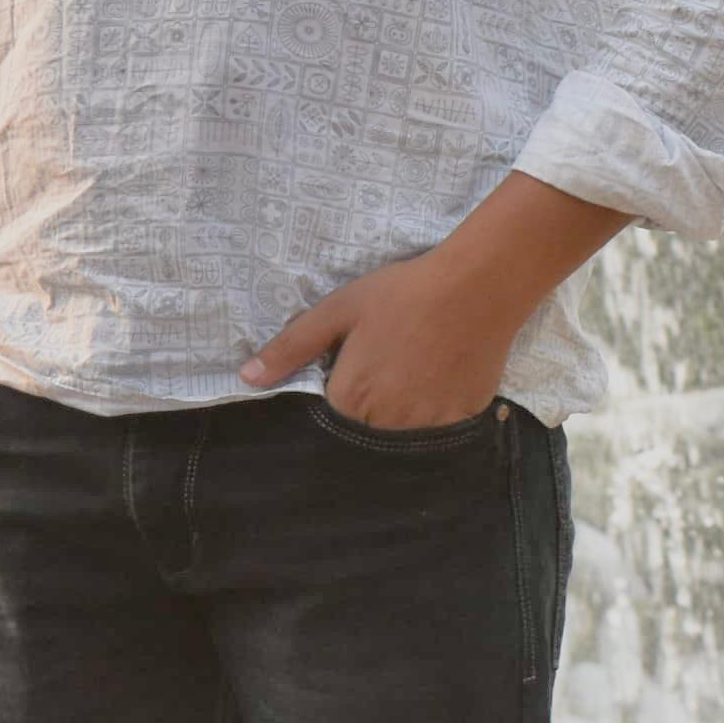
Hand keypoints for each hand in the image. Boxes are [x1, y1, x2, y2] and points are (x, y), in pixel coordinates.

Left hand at [238, 249, 511, 427]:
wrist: (477, 287)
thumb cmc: (401, 294)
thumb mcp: (338, 310)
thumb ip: (291, 347)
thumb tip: (246, 378)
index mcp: (351, 398)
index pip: (329, 418)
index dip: (338, 392)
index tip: (352, 367)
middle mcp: (387, 424)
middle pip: (363, 431)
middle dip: (367, 406)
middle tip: (386, 363)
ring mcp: (427, 427)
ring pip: (399, 435)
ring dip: (398, 414)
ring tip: (411, 370)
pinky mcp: (460, 422)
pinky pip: (435, 431)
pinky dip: (431, 411)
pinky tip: (437, 377)